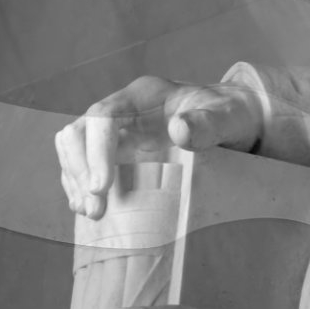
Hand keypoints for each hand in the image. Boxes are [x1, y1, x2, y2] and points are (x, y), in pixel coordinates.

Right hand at [54, 75, 262, 219]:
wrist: (235, 122)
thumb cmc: (230, 115)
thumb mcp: (227, 117)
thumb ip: (207, 123)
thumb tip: (178, 130)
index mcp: (143, 94)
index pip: (102, 116)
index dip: (97, 150)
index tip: (103, 186)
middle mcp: (122, 110)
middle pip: (78, 132)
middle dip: (80, 170)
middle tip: (95, 208)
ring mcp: (116, 130)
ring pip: (74, 150)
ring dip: (76, 181)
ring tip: (92, 213)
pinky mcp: (116, 151)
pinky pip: (84, 166)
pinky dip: (81, 187)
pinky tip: (90, 209)